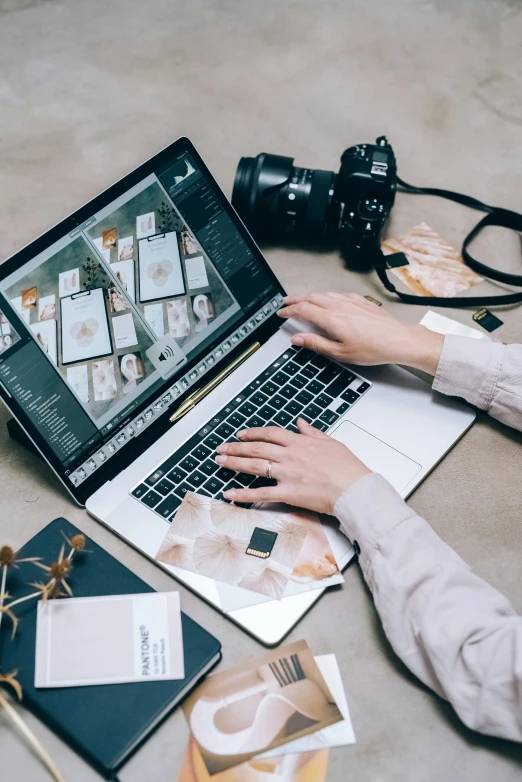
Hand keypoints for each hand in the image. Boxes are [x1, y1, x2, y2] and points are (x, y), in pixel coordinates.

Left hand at [216, 419, 370, 513]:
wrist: (355, 489)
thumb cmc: (348, 468)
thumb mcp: (331, 443)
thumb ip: (313, 432)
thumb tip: (301, 423)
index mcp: (300, 443)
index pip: (270, 434)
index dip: (252, 433)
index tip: (241, 435)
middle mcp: (290, 456)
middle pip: (256, 448)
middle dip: (236, 448)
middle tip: (222, 448)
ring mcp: (287, 474)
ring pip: (254, 466)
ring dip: (234, 463)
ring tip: (220, 462)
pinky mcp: (288, 493)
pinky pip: (261, 493)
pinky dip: (243, 494)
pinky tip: (230, 493)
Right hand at [278, 291, 443, 374]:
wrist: (398, 340)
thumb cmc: (373, 348)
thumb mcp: (340, 353)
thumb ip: (316, 344)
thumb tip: (298, 339)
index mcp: (331, 319)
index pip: (302, 310)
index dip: (288, 311)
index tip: (281, 314)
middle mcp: (339, 306)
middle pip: (310, 298)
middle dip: (295, 299)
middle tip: (286, 303)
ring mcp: (350, 301)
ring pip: (324, 294)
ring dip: (309, 296)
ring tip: (303, 300)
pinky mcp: (361, 300)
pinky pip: (338, 294)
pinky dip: (326, 295)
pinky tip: (328, 299)